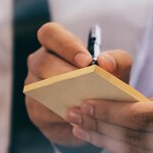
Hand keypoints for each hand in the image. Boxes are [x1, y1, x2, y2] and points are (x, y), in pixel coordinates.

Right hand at [25, 23, 132, 145]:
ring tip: (85, 102)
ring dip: (62, 94)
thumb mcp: (117, 72)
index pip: (50, 33)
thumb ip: (118, 61)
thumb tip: (106, 63)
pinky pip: (42, 109)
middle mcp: (40, 62)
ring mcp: (33, 85)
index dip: (66, 45)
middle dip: (65, 73)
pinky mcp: (34, 109)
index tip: (86, 61)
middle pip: (42, 61)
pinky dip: (62, 113)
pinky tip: (79, 117)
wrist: (93, 119)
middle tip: (87, 84)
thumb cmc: (102, 86)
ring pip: (39, 85)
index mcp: (57, 46)